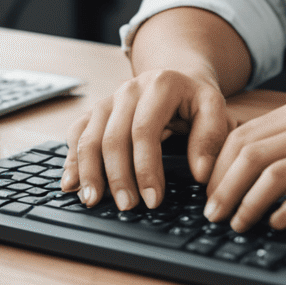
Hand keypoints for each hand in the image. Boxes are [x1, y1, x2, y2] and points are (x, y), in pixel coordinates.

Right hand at [63, 68, 234, 211]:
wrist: (179, 78)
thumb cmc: (196, 100)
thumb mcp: (214, 108)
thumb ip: (211, 137)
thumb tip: (201, 173)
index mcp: (160, 85)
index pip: (145, 131)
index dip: (146, 168)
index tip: (154, 200)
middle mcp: (129, 89)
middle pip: (113, 138)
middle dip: (118, 177)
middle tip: (127, 206)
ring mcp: (109, 99)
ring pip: (89, 137)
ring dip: (89, 173)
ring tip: (94, 201)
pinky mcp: (95, 111)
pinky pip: (76, 134)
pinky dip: (71, 160)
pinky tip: (71, 184)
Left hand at [202, 95, 285, 232]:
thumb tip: (249, 163)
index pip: (247, 133)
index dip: (219, 167)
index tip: (210, 194)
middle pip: (253, 152)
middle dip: (224, 188)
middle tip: (214, 216)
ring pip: (275, 172)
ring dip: (247, 204)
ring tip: (238, 224)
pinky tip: (277, 224)